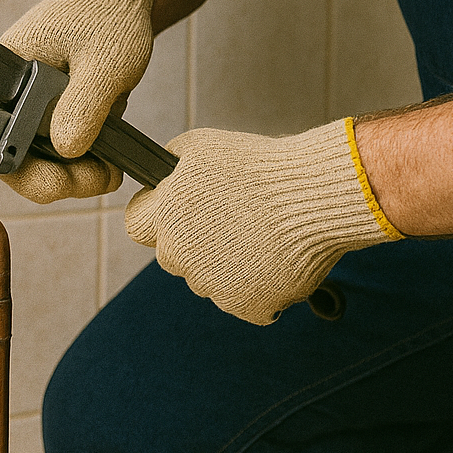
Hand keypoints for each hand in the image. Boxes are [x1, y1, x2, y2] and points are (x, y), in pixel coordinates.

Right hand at [0, 0, 156, 203]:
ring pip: (40, 159)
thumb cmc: (108, 16)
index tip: (55, 183)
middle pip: (16, 157)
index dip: (18, 168)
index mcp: (9, 72)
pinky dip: (82, 163)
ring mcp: (34, 105)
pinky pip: (60, 150)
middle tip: (93, 182)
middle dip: (54, 180)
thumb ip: (84, 102)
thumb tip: (65, 150)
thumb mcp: (106, 60)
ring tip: (107, 174)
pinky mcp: (55, 112)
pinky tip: (108, 164)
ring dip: (72, 176)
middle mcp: (13, 93)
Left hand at [124, 117, 402, 324]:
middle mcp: (182, 256)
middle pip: (175, 256)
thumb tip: (160, 172)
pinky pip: (245, 300)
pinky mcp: (248, 308)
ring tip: (262, 232)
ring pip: (212, 279)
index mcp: (167, 216)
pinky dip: (260, 284)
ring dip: (229, 262)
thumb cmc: (262, 165)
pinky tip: (278, 256)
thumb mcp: (204, 144)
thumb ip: (172, 162)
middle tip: (231, 218)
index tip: (175, 209)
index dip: (155, 215)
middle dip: (195, 241)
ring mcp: (214, 287)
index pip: (137, 226)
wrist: (315, 195)